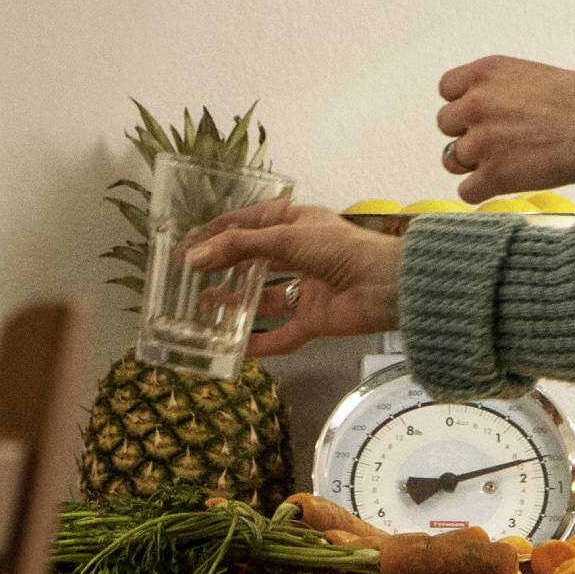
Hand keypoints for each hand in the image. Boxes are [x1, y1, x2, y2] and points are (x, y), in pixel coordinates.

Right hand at [180, 200, 402, 358]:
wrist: (388, 286)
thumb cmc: (340, 249)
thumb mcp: (286, 238)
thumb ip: (240, 248)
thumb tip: (194, 258)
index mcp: (295, 224)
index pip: (248, 224)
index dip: (217, 233)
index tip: (186, 245)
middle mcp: (298, 254)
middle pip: (253, 261)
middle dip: (222, 269)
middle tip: (188, 279)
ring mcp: (306, 288)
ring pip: (264, 298)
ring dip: (235, 304)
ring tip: (202, 307)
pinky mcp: (314, 320)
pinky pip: (282, 333)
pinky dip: (262, 343)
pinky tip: (236, 349)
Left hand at [435, 56, 574, 199]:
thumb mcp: (537, 75)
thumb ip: (508, 89)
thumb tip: (507, 104)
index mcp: (486, 73)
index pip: (446, 88)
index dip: (462, 102)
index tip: (480, 112)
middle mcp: (476, 104)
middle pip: (445, 124)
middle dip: (467, 133)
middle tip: (496, 140)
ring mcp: (482, 141)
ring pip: (451, 160)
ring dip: (471, 165)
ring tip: (501, 164)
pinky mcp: (493, 175)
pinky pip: (466, 192)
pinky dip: (482, 193)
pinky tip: (502, 186)